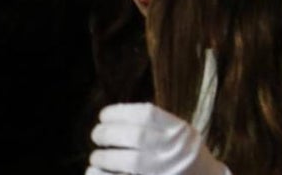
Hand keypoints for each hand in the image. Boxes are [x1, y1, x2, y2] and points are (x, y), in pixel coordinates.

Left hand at [86, 103, 230, 174]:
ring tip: (96, 156)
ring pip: (125, 161)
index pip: (147, 115)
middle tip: (96, 134)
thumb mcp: (182, 134)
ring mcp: (161, 171)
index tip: (104, 115)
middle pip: (135, 136)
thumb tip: (117, 118)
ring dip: (103, 157)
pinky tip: (95, 171)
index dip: (121, 112)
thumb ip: (158, 125)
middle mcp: (172, 150)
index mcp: (179, 131)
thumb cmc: (186, 155)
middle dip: (108, 133)